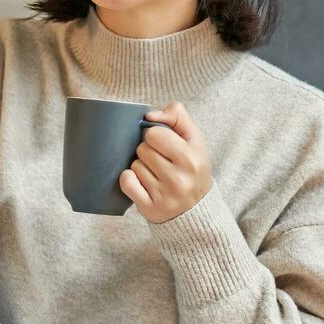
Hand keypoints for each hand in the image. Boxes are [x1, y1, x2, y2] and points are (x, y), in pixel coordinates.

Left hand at [120, 101, 213, 224]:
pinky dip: (130, 180)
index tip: (163, 145)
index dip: (155, 136)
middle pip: (142, 149)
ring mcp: (164, 195)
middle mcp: (179, 178)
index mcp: (191, 158)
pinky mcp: (150, 208)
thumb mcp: (194, 139)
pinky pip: (127, 182)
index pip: (154, 133)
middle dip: (148, 152)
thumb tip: (149, 115)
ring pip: (135, 165)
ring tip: (156, 175)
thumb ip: (177, 116)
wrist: (196, 209)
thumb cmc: (192, 168)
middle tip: (161, 162)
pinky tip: (142, 184)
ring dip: (141, 167)